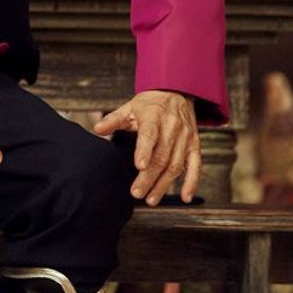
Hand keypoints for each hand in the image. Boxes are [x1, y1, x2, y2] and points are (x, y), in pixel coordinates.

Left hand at [93, 89, 199, 204]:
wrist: (177, 93)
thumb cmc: (150, 104)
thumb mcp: (130, 107)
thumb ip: (113, 120)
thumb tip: (97, 129)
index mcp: (154, 116)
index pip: (150, 134)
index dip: (145, 151)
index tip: (139, 166)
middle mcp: (172, 127)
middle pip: (161, 156)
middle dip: (149, 177)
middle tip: (136, 193)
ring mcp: (185, 138)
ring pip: (176, 165)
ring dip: (164, 184)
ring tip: (151, 199)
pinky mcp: (195, 145)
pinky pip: (196, 166)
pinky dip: (192, 182)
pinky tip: (185, 197)